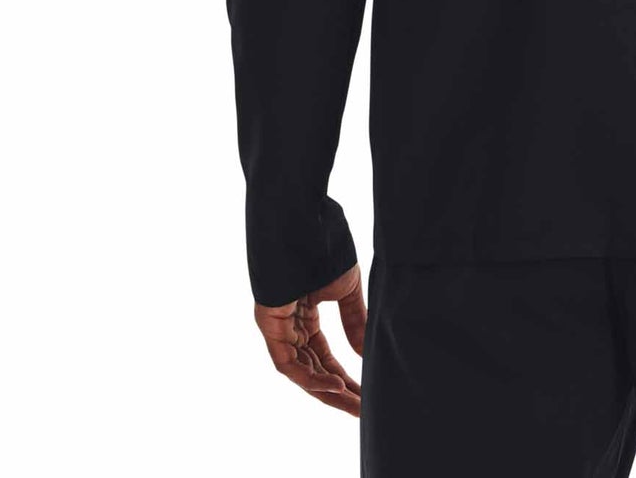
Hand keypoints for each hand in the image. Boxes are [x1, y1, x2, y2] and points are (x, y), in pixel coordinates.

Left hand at [254, 262, 367, 416]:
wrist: (306, 227)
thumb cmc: (325, 250)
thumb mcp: (346, 291)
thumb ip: (353, 321)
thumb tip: (364, 353)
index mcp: (305, 318)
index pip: (324, 359)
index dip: (344, 378)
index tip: (365, 394)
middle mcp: (290, 328)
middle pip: (313, 370)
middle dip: (338, 391)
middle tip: (362, 409)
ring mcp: (278, 328)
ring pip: (301, 372)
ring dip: (327, 390)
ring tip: (354, 403)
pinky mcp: (270, 326)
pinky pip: (288, 363)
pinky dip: (310, 377)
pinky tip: (335, 385)